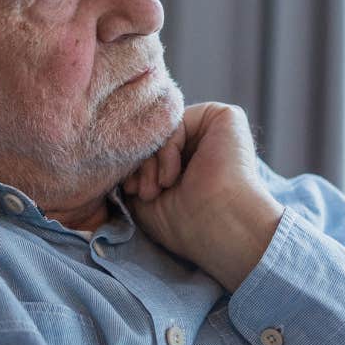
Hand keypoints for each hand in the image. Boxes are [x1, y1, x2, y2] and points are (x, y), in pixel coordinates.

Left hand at [123, 103, 282, 290]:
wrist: (220, 228)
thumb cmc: (186, 225)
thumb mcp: (146, 199)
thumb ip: (135, 173)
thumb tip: (118, 153)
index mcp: (190, 164)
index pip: (150, 148)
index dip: (135, 166)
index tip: (133, 192)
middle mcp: (203, 145)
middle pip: (155, 135)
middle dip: (141, 163)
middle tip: (145, 192)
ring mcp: (214, 130)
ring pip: (162, 128)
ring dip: (151, 160)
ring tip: (157, 189)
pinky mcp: (225, 117)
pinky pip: (178, 119)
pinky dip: (167, 147)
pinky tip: (173, 176)